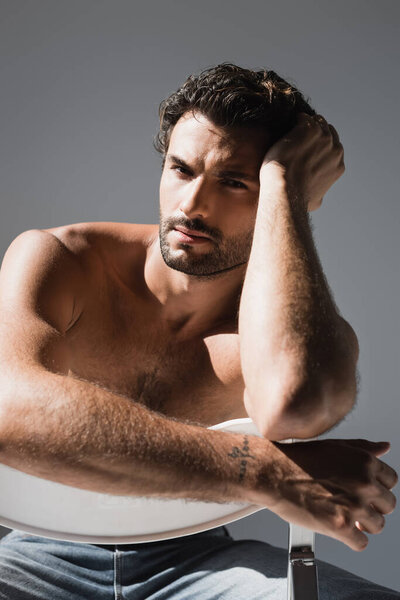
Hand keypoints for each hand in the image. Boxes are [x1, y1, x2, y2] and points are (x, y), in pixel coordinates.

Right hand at [253, 437, 397, 550]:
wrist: (272, 473)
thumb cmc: (298, 459)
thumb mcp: (335, 446)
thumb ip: (364, 448)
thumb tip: (384, 447)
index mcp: (365, 462)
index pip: (391, 480)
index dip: (377, 487)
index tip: (367, 492)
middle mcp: (364, 483)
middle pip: (388, 505)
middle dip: (373, 507)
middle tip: (355, 506)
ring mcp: (354, 505)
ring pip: (377, 525)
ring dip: (363, 525)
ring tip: (346, 518)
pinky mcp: (341, 526)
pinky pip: (361, 543)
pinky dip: (352, 540)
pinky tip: (339, 529)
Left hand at [260, 112, 344, 211]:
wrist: (285, 189)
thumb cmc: (296, 199)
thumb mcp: (315, 202)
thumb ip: (320, 195)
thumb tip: (318, 199)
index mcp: (338, 165)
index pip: (334, 146)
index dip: (322, 144)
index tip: (309, 145)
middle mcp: (335, 150)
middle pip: (328, 131)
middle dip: (317, 131)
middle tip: (301, 135)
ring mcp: (323, 138)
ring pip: (318, 121)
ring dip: (307, 123)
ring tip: (294, 129)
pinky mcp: (308, 129)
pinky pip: (303, 118)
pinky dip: (297, 120)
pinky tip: (290, 126)